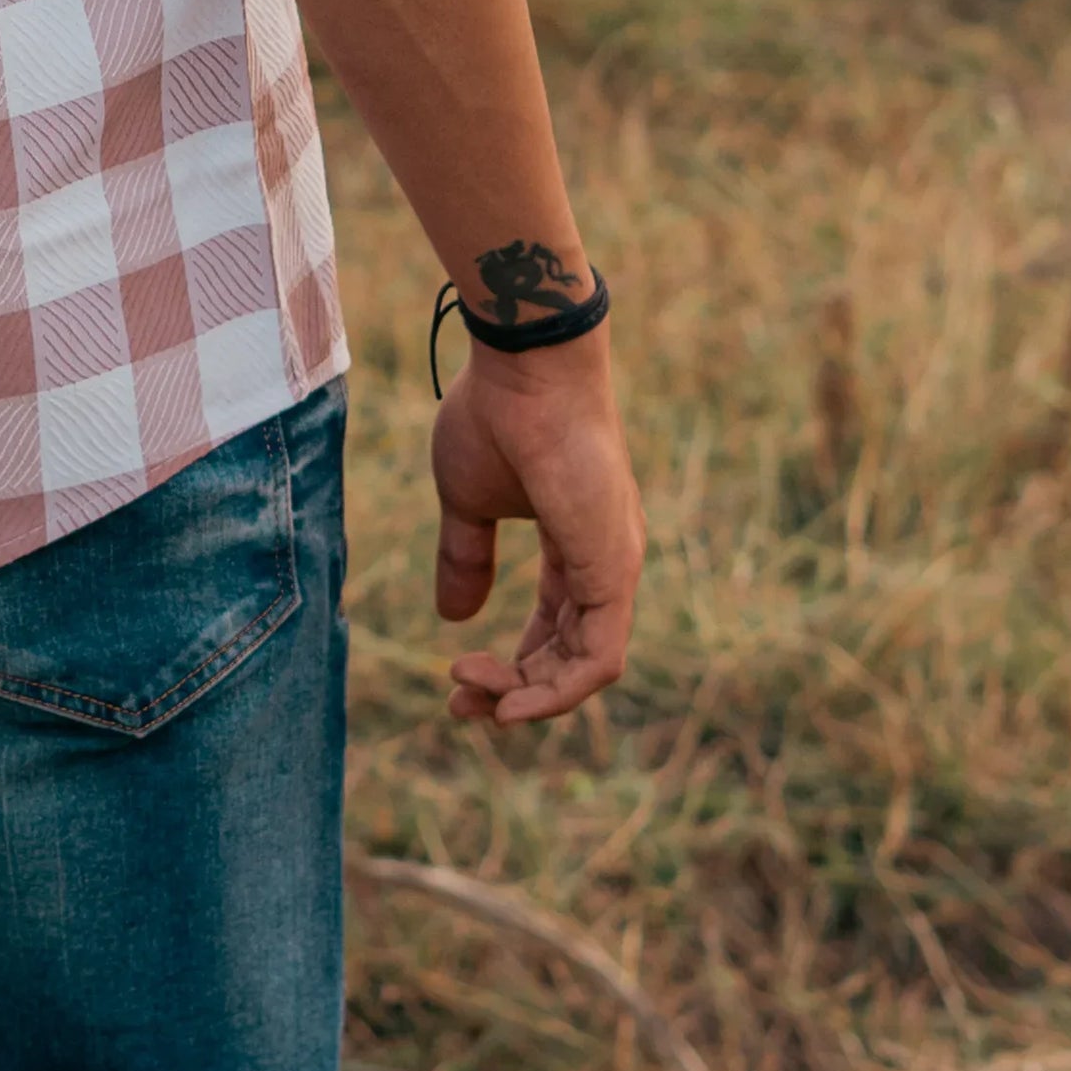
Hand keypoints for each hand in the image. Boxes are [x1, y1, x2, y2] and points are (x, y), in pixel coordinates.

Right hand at [431, 338, 644, 729]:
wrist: (527, 366)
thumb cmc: (499, 416)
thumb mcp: (468, 500)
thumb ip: (466, 557)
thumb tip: (454, 618)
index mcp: (578, 543)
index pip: (557, 627)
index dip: (513, 664)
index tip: (456, 677)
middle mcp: (607, 561)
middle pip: (569, 655)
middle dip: (513, 690)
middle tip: (458, 704)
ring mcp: (615, 568)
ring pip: (586, 667)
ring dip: (528, 696)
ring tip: (473, 697)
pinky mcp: (614, 571)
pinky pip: (599, 660)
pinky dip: (557, 691)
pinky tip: (510, 700)